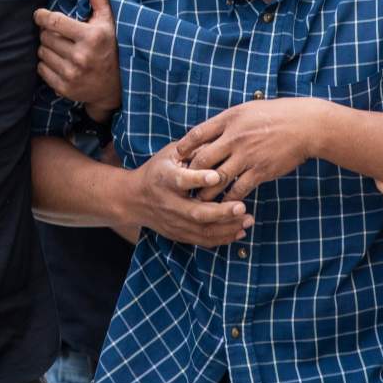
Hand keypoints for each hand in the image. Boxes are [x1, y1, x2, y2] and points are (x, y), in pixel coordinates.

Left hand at [35, 0, 119, 118]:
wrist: (116, 86)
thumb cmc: (110, 45)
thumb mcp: (107, 19)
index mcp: (91, 37)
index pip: (54, 22)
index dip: (42, 16)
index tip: (40, 15)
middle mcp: (81, 56)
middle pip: (45, 37)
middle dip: (48, 33)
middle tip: (58, 34)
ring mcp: (72, 74)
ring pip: (42, 53)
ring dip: (47, 48)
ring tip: (61, 48)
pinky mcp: (64, 88)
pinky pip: (41, 70)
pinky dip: (46, 65)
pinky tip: (60, 62)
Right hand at [127, 141, 254, 247]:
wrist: (133, 199)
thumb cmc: (158, 170)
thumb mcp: (170, 154)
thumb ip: (193, 150)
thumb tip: (220, 142)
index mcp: (164, 178)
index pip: (181, 179)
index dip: (198, 179)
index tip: (215, 176)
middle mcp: (169, 202)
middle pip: (195, 212)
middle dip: (220, 212)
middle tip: (242, 207)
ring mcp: (174, 221)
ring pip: (202, 230)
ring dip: (227, 227)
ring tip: (248, 220)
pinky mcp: (178, 234)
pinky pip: (202, 240)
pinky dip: (222, 238)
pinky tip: (240, 231)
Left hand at [176, 98, 323, 201]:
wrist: (305, 125)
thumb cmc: (276, 115)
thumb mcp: (246, 110)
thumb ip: (226, 122)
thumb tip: (207, 134)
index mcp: (229, 119)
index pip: (197, 134)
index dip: (184, 149)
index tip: (177, 159)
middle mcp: (234, 138)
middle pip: (202, 160)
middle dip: (189, 175)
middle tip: (182, 186)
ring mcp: (246, 155)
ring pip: (216, 179)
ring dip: (205, 192)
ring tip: (198, 201)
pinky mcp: (259, 171)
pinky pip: (238, 190)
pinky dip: (228, 199)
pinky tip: (223, 205)